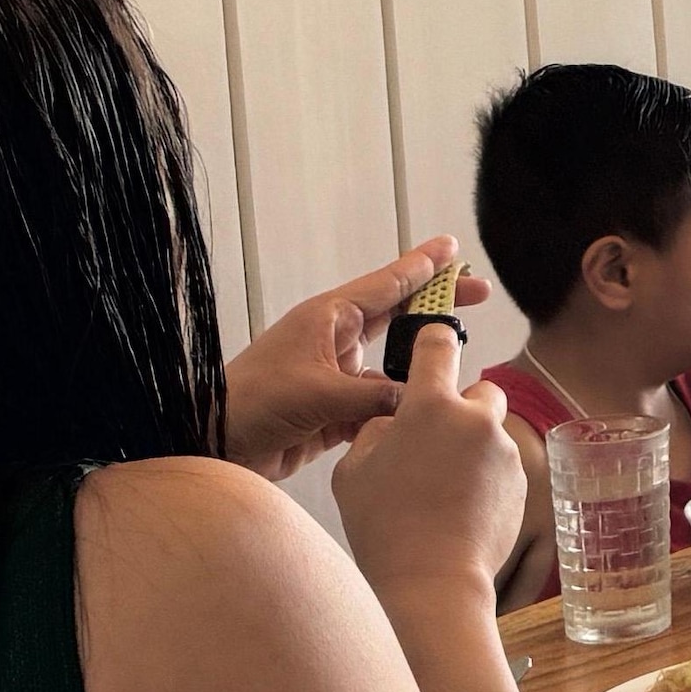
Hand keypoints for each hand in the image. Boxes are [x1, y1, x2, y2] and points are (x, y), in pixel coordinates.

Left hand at [223, 237, 456, 476]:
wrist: (212, 443)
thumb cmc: (252, 404)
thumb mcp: (320, 394)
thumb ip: (377, 398)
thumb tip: (419, 399)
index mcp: (327, 319)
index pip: (386, 284)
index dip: (423, 266)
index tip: (453, 248)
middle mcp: (334, 342)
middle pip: (396, 317)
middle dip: (435, 307)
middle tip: (478, 293)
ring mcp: (334, 378)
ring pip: (392, 368)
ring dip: (417, 370)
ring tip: (452, 372)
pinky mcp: (332, 412)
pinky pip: (377, 408)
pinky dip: (395, 414)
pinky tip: (415, 422)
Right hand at [333, 323, 525, 612]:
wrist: (433, 580)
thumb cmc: (384, 526)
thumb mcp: (354, 470)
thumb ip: (376, 431)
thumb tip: (394, 421)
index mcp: (430, 406)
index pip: (440, 345)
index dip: (435, 340)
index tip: (434, 343)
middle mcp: (476, 420)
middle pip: (481, 390)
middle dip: (462, 408)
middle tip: (436, 442)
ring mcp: (504, 452)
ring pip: (491, 434)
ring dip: (473, 448)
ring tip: (443, 490)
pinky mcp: (523, 483)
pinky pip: (503, 467)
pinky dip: (487, 479)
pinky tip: (461, 511)